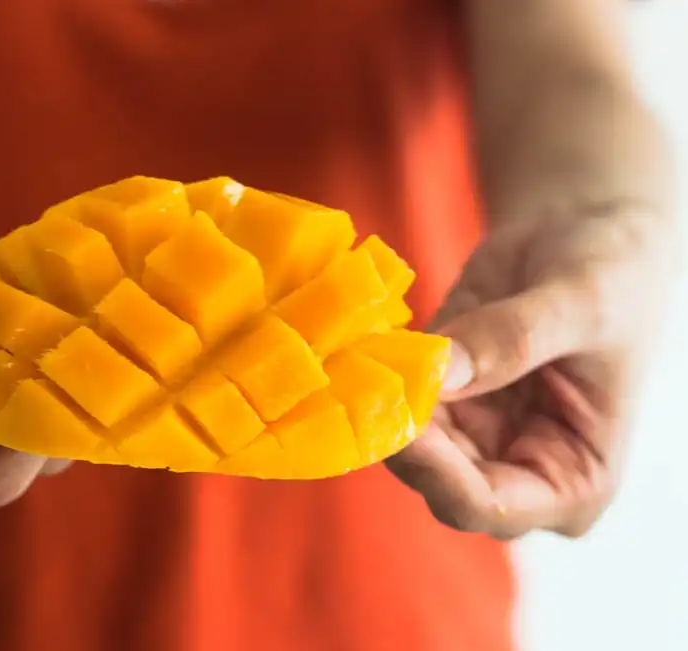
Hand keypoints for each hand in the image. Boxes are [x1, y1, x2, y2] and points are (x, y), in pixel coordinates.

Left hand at [386, 203, 678, 538]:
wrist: (580, 233)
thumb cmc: (610, 274)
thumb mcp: (579, 302)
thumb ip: (514, 340)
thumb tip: (439, 372)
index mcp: (575, 481)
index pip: (491, 508)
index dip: (439, 475)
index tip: (404, 424)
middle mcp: (517, 471)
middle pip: (437, 482)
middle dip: (402, 439)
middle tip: (372, 386)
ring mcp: (470, 437)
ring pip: (406, 447)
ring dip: (380, 409)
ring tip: (367, 361)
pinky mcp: (436, 400)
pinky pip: (394, 403)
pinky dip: (375, 380)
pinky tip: (365, 349)